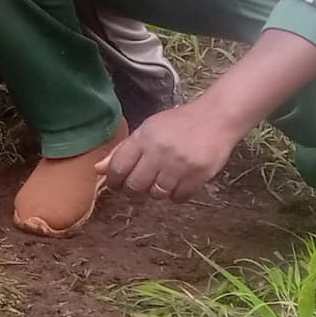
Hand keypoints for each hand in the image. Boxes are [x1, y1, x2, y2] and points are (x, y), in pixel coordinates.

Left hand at [99, 103, 242, 201]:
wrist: (216, 118)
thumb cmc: (179, 123)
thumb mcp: (148, 129)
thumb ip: (124, 150)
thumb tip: (99, 169)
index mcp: (145, 137)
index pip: (119, 167)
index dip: (114, 181)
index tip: (116, 184)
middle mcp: (160, 152)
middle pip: (135, 185)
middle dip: (133, 189)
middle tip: (139, 185)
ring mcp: (180, 165)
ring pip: (156, 194)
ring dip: (156, 191)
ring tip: (161, 180)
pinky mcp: (198, 176)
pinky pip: (178, 198)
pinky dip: (175, 195)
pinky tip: (178, 183)